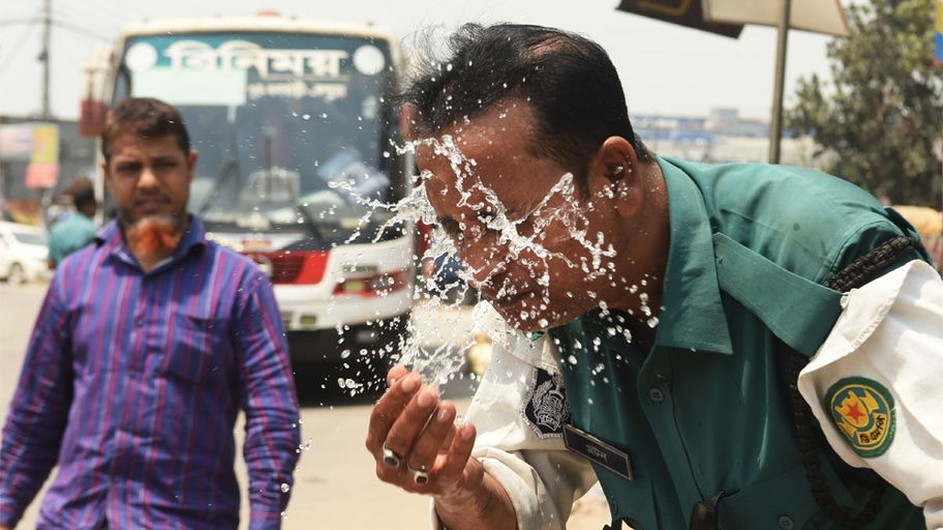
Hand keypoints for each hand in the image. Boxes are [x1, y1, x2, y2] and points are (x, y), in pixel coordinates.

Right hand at [366, 365, 482, 498]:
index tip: (413, 378)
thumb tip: (398, 371)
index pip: (380, 419)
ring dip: (435, 429)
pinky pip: (451, 468)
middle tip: (430, 393)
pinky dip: (460, 448)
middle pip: (398, 439)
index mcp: (378, 443)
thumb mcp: (414, 416)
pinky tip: (468, 428)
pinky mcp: (442, 486)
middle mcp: (390, 464)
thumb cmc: (426, 439)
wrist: (451, 475)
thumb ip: (404, 395)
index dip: (395, 397)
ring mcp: (414, 480)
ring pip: (422, 454)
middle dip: (414, 414)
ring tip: (449, 407)